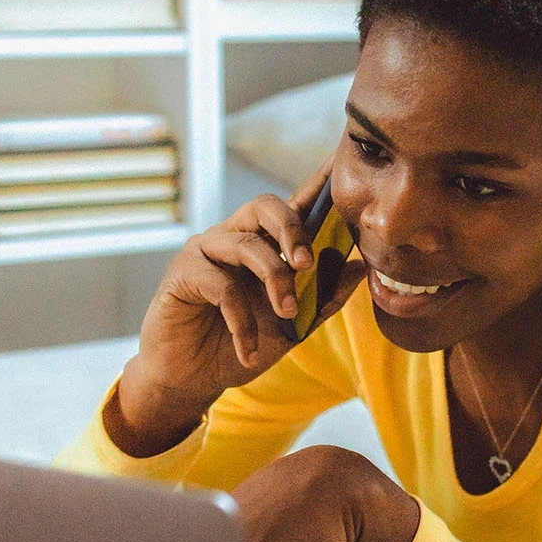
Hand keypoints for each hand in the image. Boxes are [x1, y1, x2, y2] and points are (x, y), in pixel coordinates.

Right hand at [108, 155, 366, 456]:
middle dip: (292, 229)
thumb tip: (359, 266)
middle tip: (308, 263)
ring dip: (274, 280)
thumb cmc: (244, 345)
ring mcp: (206, 250)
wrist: (193, 380)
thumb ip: (324, 298)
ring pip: (246, 245)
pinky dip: (242, 320)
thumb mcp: (293, 327)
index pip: (295, 207)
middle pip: (265, 205)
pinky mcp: (182, 272)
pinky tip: (248, 350)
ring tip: (287, 315)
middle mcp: (234, 237)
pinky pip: (221, 285)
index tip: (341, 160)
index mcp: (265, 244)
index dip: (317, 183)